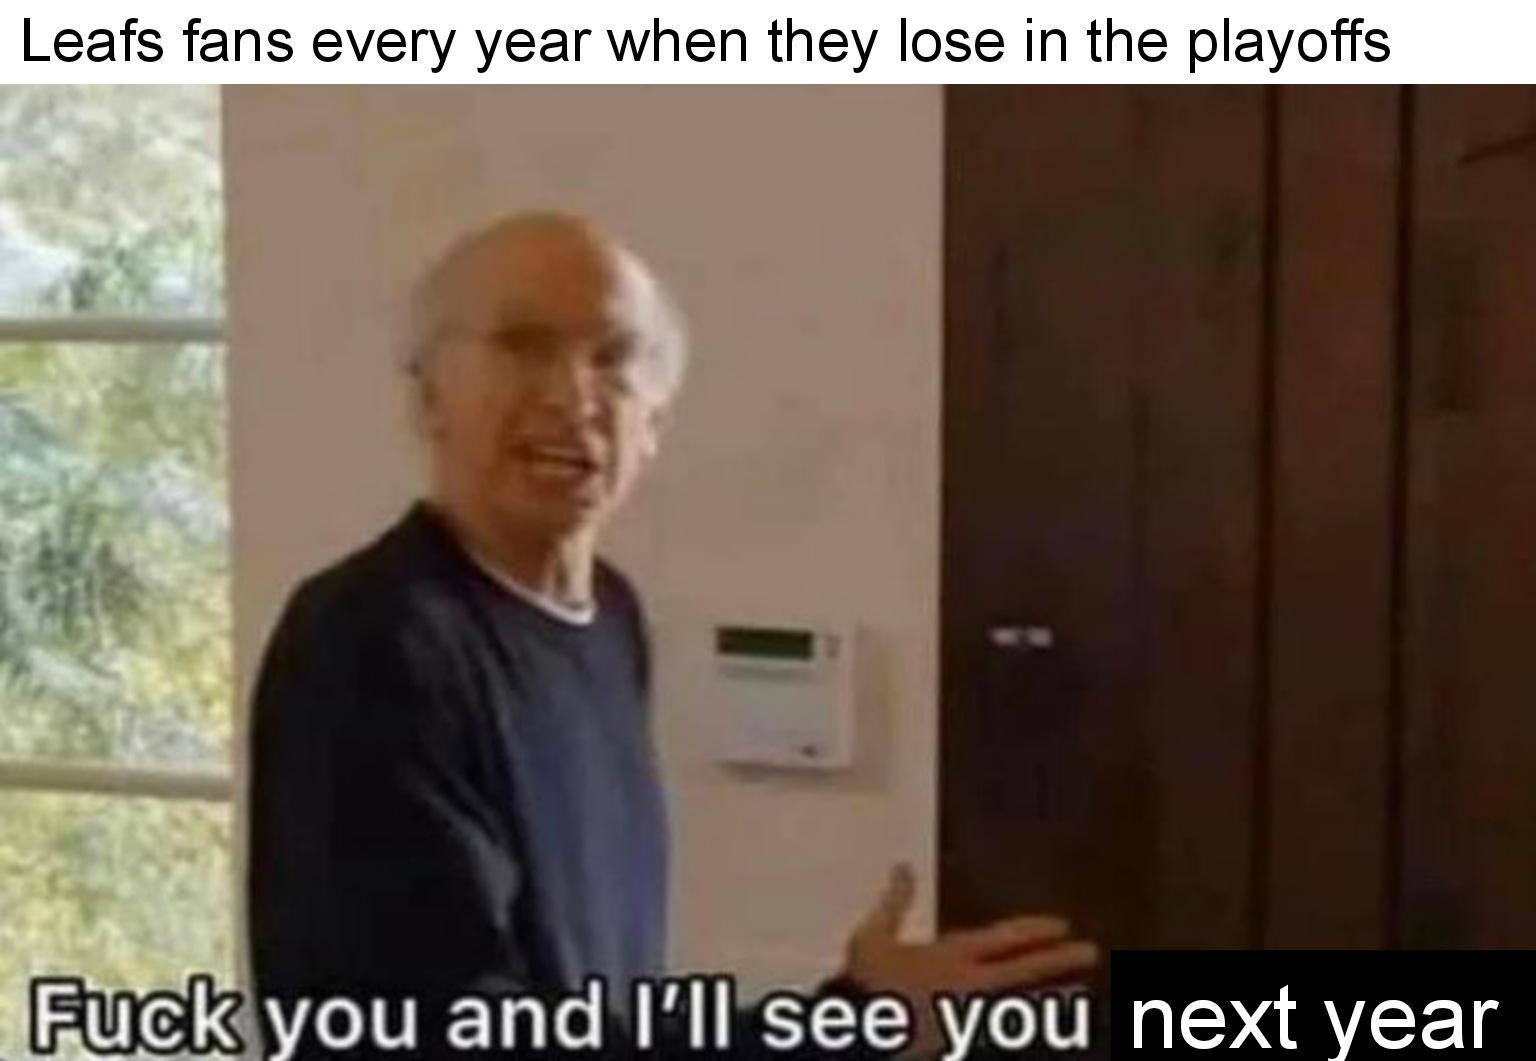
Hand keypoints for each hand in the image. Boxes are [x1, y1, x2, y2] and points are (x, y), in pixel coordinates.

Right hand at [840, 863, 1098, 1051]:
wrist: (860, 1029)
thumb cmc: (865, 983)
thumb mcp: (873, 937)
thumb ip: (894, 902)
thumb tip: (904, 867)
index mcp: (951, 956)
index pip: (1005, 939)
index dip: (1035, 931)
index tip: (1062, 926)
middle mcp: (972, 986)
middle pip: (1026, 970)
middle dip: (1061, 960)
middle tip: (1092, 953)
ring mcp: (974, 1017)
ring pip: (1025, 1005)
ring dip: (1055, 998)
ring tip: (1081, 993)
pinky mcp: (967, 1038)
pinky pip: (1008, 1028)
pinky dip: (1027, 1024)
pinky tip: (1042, 1026)